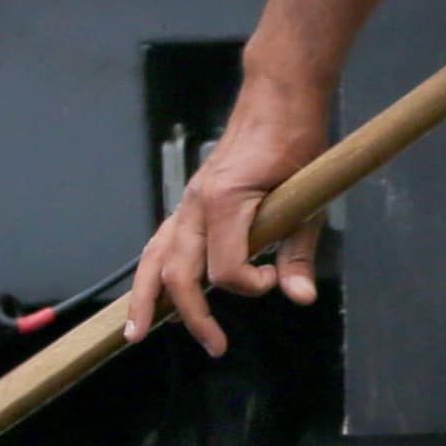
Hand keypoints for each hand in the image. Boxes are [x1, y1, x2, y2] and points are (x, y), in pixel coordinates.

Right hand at [129, 69, 335, 349]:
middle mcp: (196, 204)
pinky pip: (162, 242)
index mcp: (226, 201)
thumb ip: (300, 252)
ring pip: (155, 257)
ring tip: (135, 332)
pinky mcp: (190, 202)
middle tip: (215, 346)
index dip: (251, 286)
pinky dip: (153, 272)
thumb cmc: (296, 142)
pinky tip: (152, 296)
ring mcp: (188, 202)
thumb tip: (300, 298)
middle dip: (190, 314)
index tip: (274, 281)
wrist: (277, 99)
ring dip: (144, 298)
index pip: (226, 269)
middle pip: (177, 272)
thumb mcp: (310, 200)